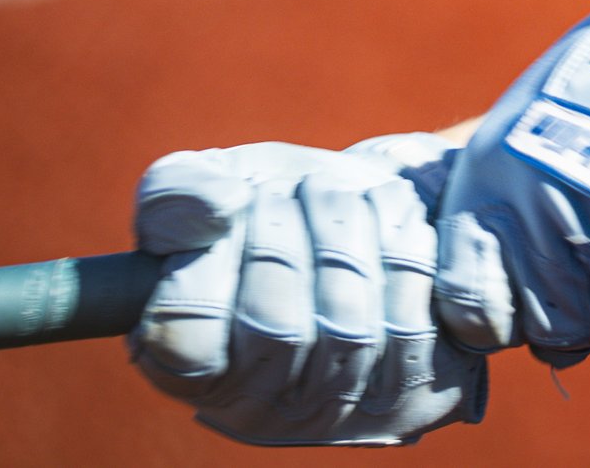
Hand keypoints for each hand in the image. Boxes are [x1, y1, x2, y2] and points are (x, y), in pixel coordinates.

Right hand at [130, 135, 487, 446]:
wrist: (364, 206)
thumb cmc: (268, 201)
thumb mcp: (208, 183)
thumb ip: (178, 194)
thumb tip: (218, 209)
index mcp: (184, 366)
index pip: (187, 339)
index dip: (217, 260)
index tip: (242, 202)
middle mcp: (255, 406)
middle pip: (277, 330)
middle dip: (292, 233)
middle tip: (299, 187)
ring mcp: (333, 405)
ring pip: (349, 327)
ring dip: (348, 233)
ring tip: (338, 195)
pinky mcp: (405, 386)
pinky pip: (411, 321)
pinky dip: (402, 247)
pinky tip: (387, 215)